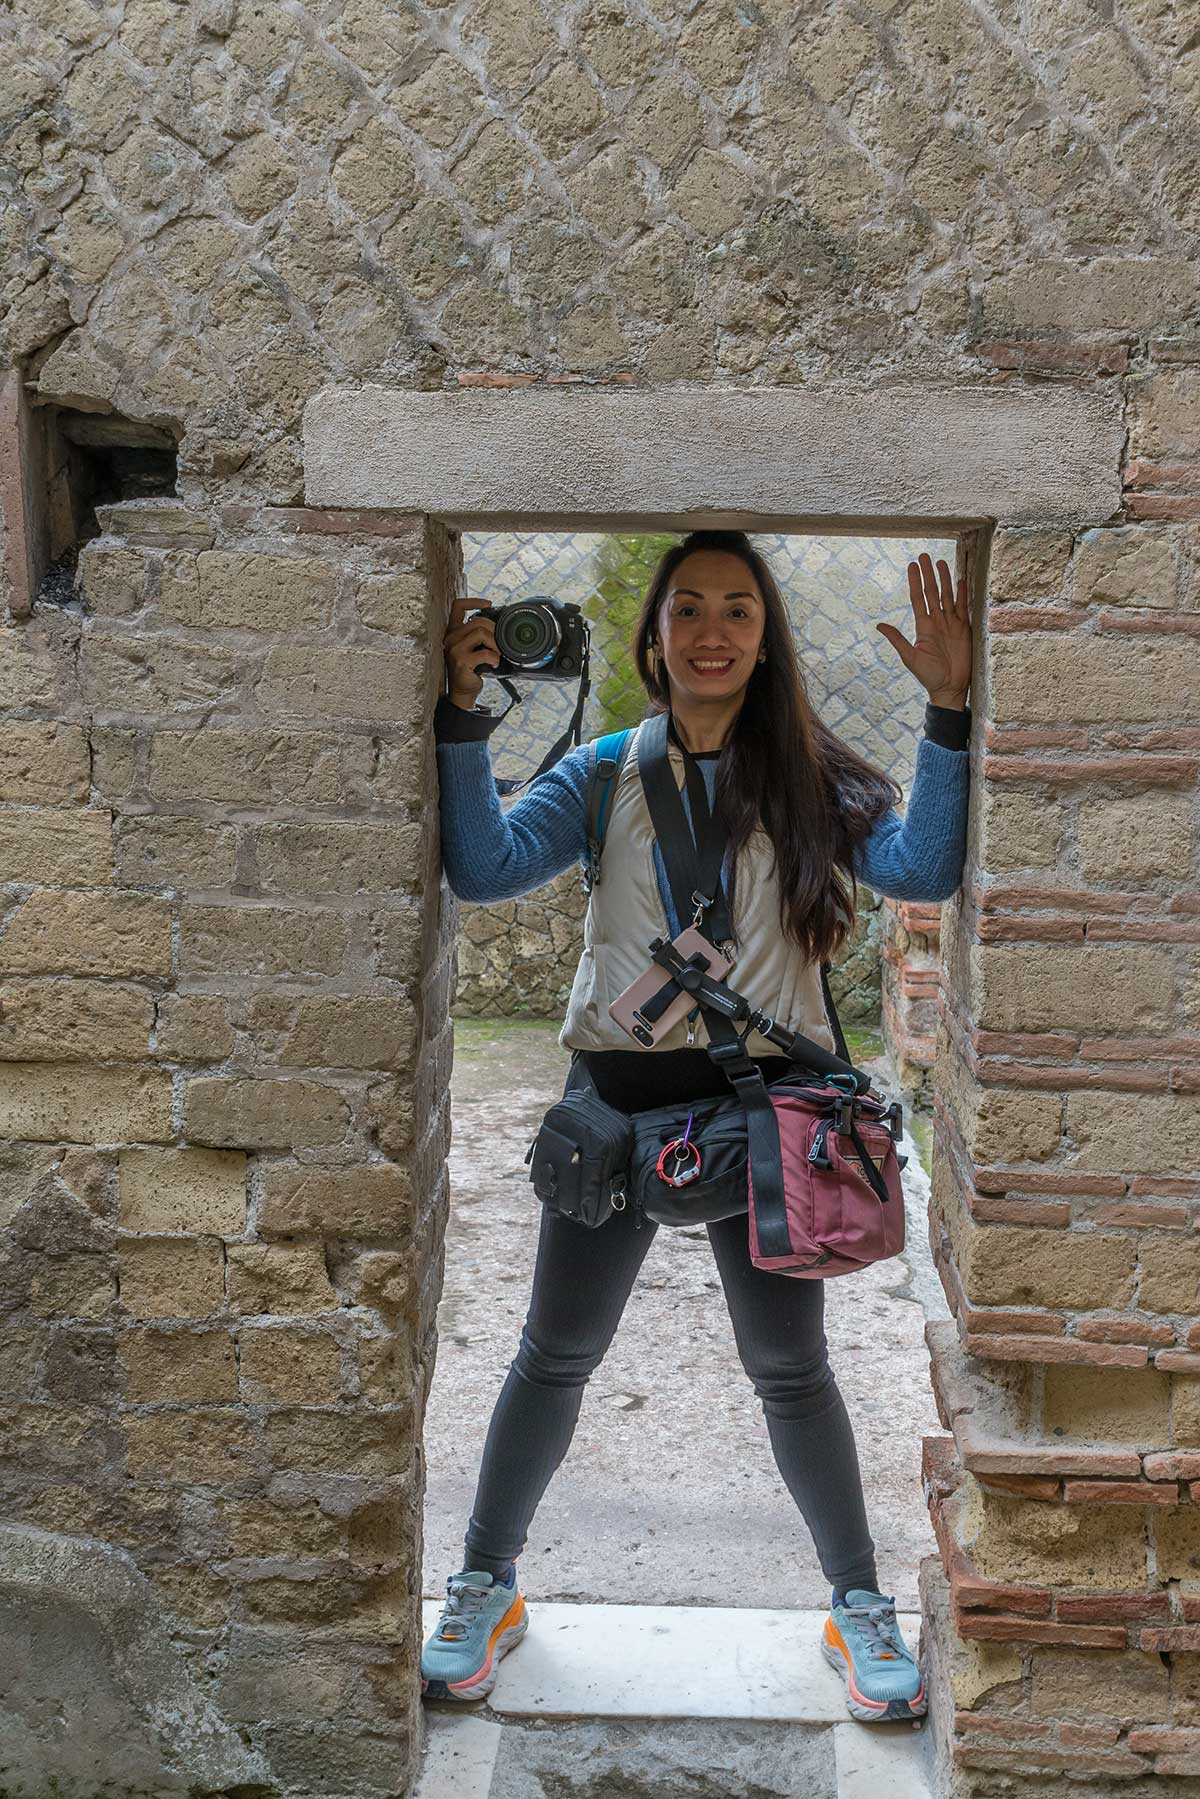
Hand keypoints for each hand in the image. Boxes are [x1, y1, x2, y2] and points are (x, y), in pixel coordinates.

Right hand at [443, 598, 499, 709]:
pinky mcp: (462, 661)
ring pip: (481, 633)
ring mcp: (454, 649)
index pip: (458, 607)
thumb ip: (478, 635)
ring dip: (495, 644)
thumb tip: (499, 626)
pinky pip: (485, 653)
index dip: (474, 601)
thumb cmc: (470, 669)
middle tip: (499, 643)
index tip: (489, 604)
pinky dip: (494, 658)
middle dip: (494, 630)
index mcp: (452, 631)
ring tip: (497, 654)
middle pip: (478, 621)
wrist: (462, 691)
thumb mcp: (472, 647)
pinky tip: (494, 664)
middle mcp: (450, 638)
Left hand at [876, 553, 971, 706]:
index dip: (915, 581)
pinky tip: (962, 580)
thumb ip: (898, 640)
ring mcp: (951, 623)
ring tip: (941, 562)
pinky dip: (963, 594)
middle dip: (928, 574)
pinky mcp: (965, 629)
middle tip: (924, 555)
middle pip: (932, 592)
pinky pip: (963, 608)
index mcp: (923, 626)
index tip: (912, 566)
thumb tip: (879, 625)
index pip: (918, 598)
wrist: (950, 687)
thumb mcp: (911, 658)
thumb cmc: (929, 676)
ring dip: (945, 579)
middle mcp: (937, 621)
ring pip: (947, 596)